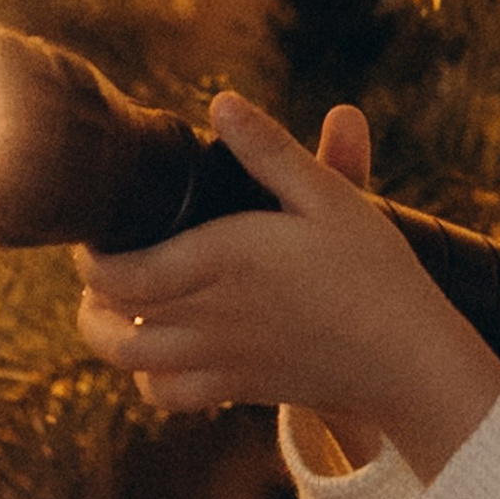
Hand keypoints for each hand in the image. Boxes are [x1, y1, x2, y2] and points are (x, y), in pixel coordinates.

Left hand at [76, 95, 499, 482]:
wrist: (408, 358)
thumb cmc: (374, 269)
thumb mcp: (329, 196)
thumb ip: (271, 150)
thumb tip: (221, 102)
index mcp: (223, 260)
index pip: (120, 272)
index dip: (91, 256)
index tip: (97, 232)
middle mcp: (208, 316)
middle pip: (109, 317)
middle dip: (91, 290)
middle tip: (103, 262)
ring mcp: (219, 360)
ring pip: (127, 361)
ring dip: (106, 336)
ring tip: (115, 307)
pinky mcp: (236, 389)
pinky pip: (166, 396)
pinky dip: (148, 378)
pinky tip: (163, 353)